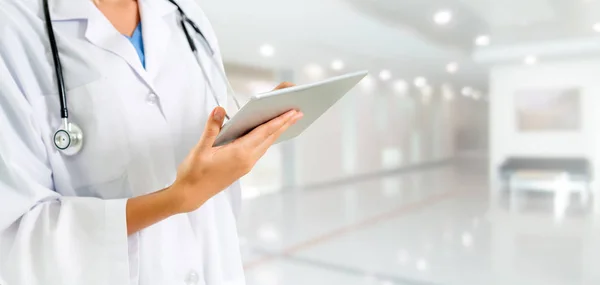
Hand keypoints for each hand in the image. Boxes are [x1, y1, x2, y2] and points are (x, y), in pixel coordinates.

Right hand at [169, 107, 302, 212]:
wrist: (190, 195)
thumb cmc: (194, 172)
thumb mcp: (200, 148)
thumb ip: (212, 128)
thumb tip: (220, 109)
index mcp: (239, 153)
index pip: (264, 132)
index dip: (279, 120)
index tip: (292, 112)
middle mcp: (247, 160)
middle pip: (269, 138)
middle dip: (284, 124)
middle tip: (297, 111)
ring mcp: (246, 165)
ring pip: (266, 144)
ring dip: (277, 131)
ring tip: (287, 119)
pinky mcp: (242, 167)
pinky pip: (259, 149)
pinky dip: (266, 139)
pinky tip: (267, 133)